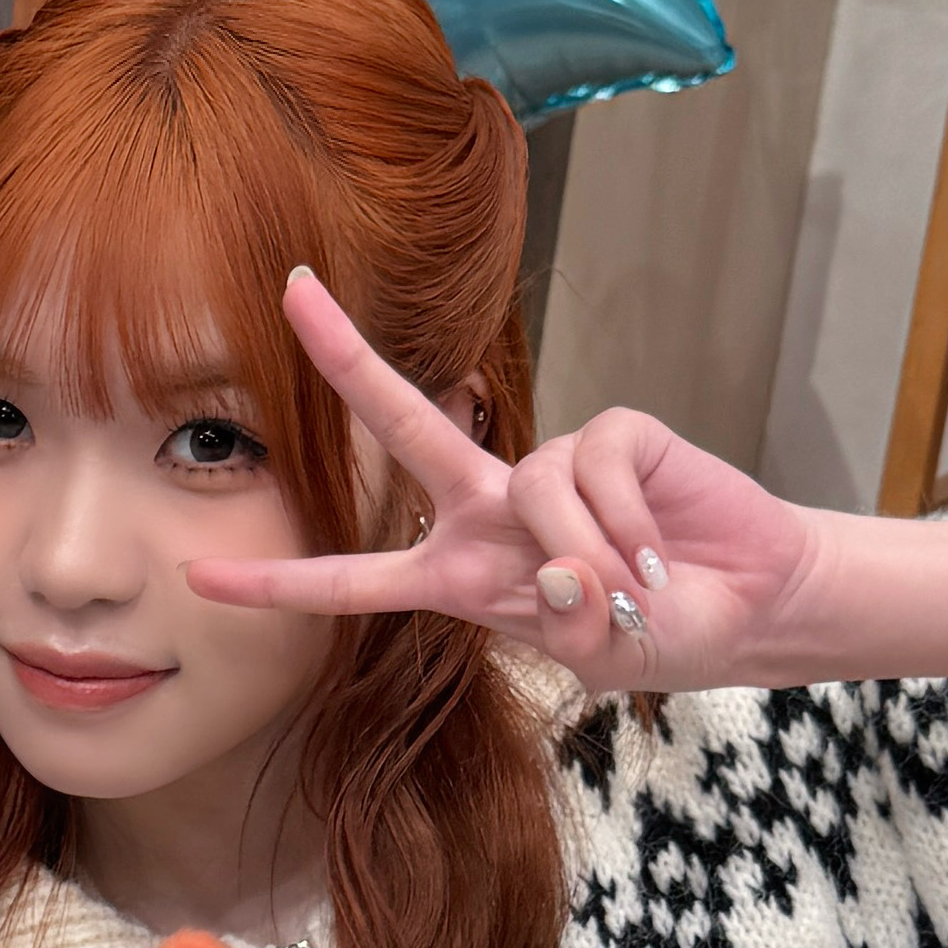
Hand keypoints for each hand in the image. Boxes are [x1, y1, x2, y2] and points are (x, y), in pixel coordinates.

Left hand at [183, 264, 819, 691]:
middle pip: (403, 426)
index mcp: (459, 575)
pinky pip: (597, 470)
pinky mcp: (614, 434)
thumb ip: (568, 627)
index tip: (196, 580)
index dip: (278, 585)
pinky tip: (660, 549)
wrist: (750, 602)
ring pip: (535, 488)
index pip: (354, 581)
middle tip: (291, 290)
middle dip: (346, 357)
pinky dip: (629, 522)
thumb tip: (559, 571)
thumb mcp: (604, 657)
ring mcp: (549, 466)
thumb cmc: (663, 633)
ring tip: (641, 585)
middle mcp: (488, 510)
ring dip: (594, 552)